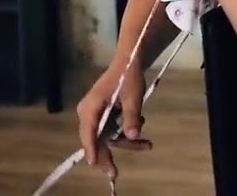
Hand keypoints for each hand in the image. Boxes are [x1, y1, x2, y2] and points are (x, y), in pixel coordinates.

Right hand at [76, 63, 151, 178]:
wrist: (130, 62)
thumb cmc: (129, 76)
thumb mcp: (133, 97)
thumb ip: (131, 117)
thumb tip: (132, 136)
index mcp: (90, 108)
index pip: (89, 133)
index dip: (92, 149)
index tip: (94, 163)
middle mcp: (89, 113)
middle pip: (96, 139)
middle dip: (108, 154)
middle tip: (114, 174)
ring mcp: (96, 114)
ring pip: (107, 136)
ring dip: (125, 141)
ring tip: (147, 144)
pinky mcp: (104, 115)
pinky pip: (112, 129)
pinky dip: (126, 132)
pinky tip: (141, 125)